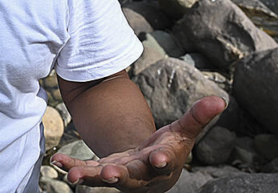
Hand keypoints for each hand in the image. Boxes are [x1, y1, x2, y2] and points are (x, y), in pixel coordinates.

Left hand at [51, 96, 226, 191]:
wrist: (152, 171)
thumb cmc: (169, 148)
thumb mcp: (182, 131)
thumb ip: (198, 116)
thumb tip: (221, 99)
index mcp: (161, 161)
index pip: (163, 161)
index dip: (161, 160)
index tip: (157, 159)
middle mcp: (139, 173)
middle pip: (130, 176)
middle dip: (120, 175)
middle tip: (110, 174)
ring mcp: (119, 174)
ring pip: (103, 178)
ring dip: (89, 176)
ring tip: (73, 175)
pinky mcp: (102, 171)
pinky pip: (86, 170)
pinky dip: (72, 165)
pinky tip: (57, 160)